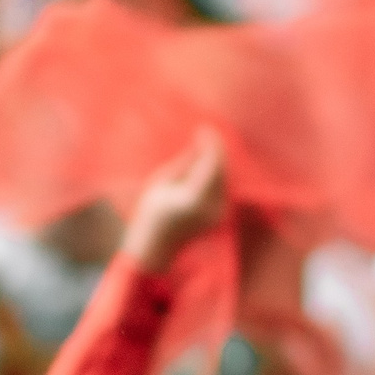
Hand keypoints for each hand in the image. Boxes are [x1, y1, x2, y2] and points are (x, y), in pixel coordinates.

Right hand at [120, 128, 227, 272]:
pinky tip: (207, 162)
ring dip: (217, 161)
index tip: (204, 128)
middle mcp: (212, 207)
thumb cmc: (151, 213)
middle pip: (221, 170)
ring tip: (204, 144)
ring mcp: (219, 214)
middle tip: (205, 132)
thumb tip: (201, 144)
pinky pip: (221, 187)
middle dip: (215, 150)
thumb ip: (185, 163)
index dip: (211, 143)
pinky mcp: (220, 216)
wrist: (156, 246)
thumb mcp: (162, 182)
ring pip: (223, 178)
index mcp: (194, 198)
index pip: (211, 164)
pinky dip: (216, 173)